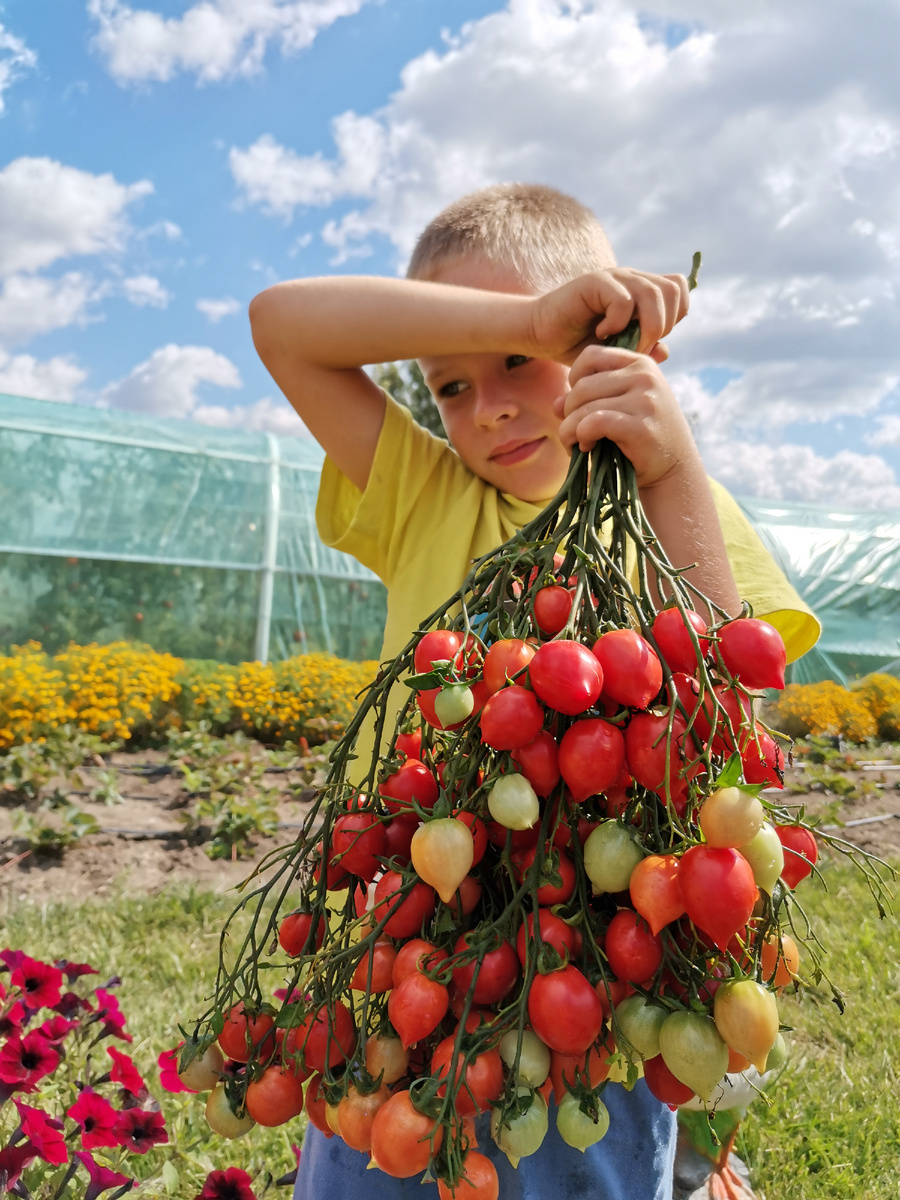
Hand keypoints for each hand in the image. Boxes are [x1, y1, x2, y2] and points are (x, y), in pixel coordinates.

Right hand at [529, 268, 688, 364]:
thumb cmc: (576, 344)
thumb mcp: (615, 354)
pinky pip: (623, 299)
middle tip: (639, 346)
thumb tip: (666, 350)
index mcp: (641, 291)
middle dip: (664, 325)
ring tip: (624, 344)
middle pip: (672, 290)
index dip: (676, 315)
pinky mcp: (594, 282)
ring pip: (653, 293)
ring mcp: (614, 278)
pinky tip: (602, 334)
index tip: (653, 338)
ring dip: (645, 327)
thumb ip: (641, 351)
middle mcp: (631, 279)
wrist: (540, 335)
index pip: (679, 290)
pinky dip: (618, 322)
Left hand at [553, 344, 699, 489]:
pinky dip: (581, 437)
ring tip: (578, 444)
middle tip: (574, 433)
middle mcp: (645, 376)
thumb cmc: (640, 439)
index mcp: (641, 364)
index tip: (579, 404)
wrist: (673, 472)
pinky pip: (592, 423)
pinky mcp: (640, 426)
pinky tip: (588, 447)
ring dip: (570, 430)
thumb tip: (556, 404)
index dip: (575, 379)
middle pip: (582, 385)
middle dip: (569, 412)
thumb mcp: (616, 412)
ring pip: (583, 406)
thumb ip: (586, 402)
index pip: (591, 355)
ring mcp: (645, 400)